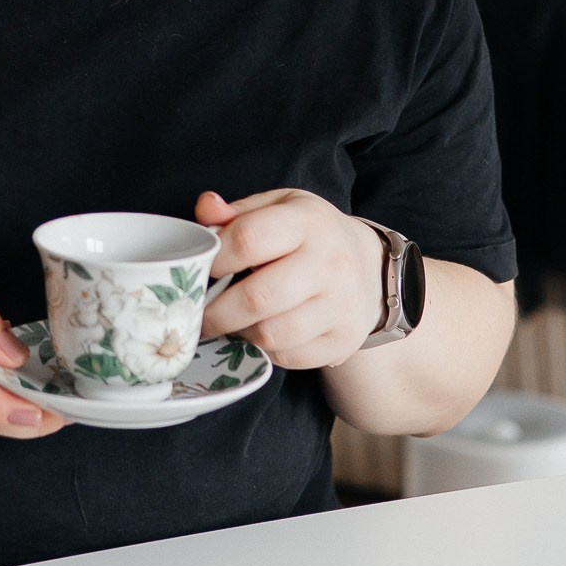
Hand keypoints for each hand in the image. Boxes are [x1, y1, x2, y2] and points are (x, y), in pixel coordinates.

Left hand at [197, 188, 384, 368]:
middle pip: (257, 297)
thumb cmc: (309, 234)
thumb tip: (205, 209)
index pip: (248, 239)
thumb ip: (237, 213)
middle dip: (216, 312)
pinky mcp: (344, 339)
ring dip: (240, 332)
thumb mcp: (278, 208)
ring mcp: (341, 305)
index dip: (213, 258)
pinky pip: (288, 356)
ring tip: (231, 322)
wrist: (367, 267)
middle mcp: (330, 263)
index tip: (199, 269)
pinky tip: (260, 332)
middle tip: (198, 314)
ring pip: (271, 334)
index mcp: (308, 221)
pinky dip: (265, 350)